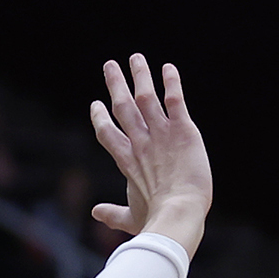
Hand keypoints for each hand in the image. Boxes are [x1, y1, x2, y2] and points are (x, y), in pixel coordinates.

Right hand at [86, 55, 209, 251]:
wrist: (178, 214)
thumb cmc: (155, 220)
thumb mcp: (131, 217)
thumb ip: (113, 214)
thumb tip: (95, 213)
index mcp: (126, 160)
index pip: (107, 133)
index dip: (100, 118)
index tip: (96, 104)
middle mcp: (140, 142)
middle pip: (122, 106)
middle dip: (115, 84)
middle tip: (109, 65)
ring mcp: (160, 134)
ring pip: (146, 96)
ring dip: (140, 75)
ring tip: (136, 58)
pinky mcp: (183, 130)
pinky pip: (175, 100)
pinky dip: (172, 83)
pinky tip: (169, 68)